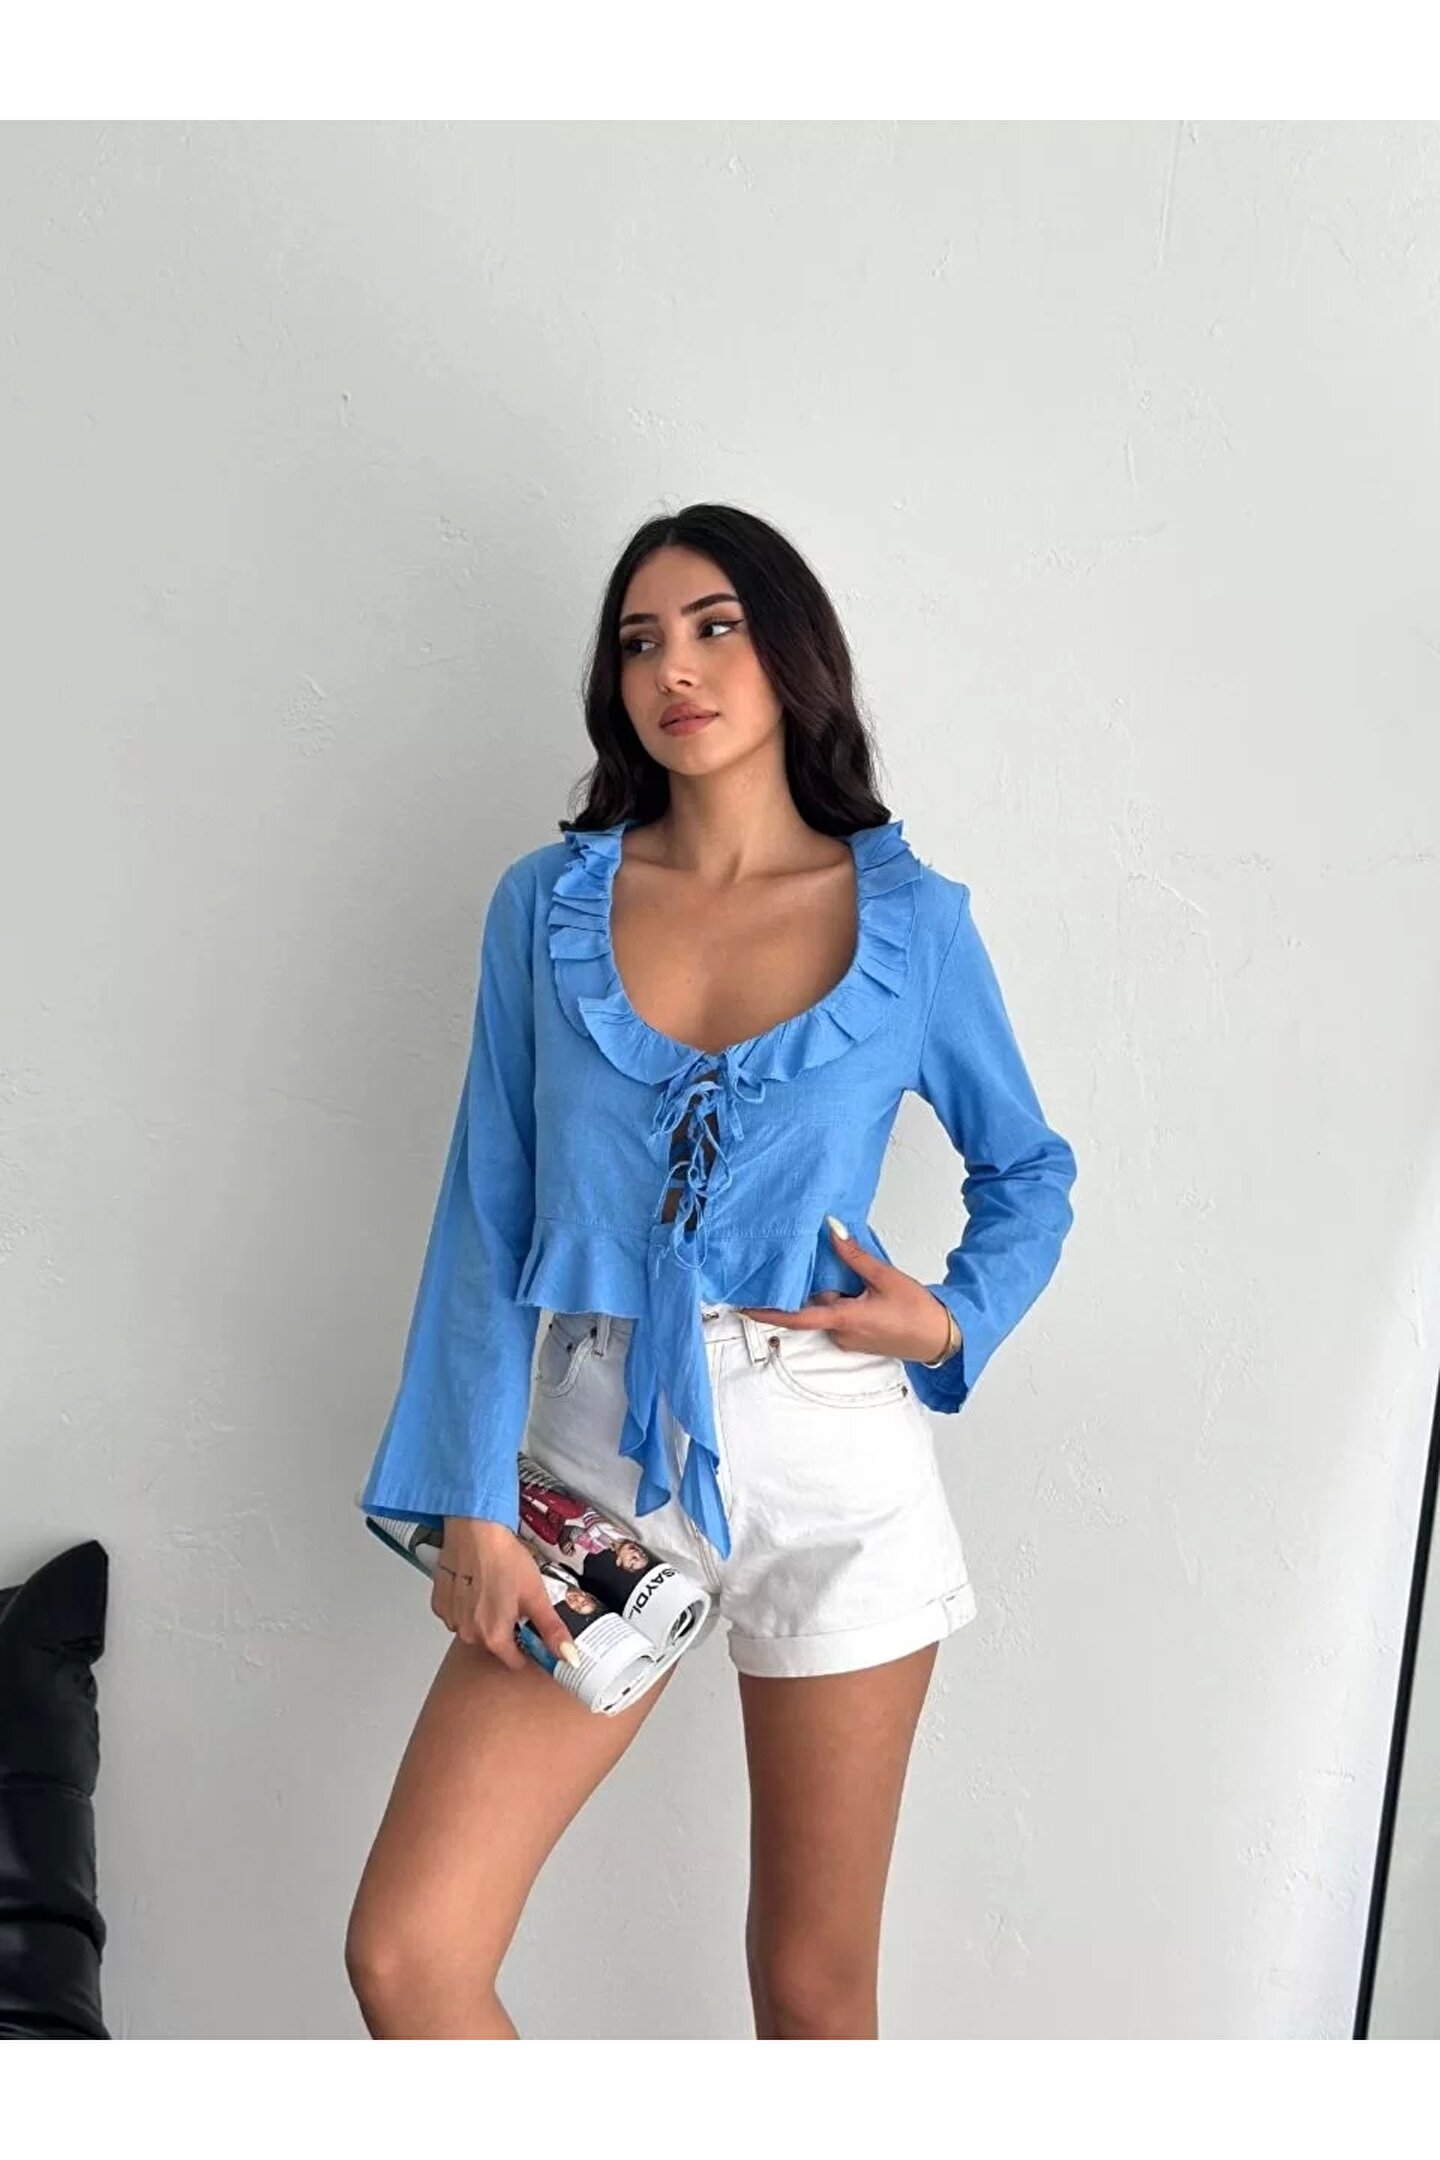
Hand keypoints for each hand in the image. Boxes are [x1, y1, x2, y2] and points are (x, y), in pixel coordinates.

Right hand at [433, 1518, 580, 1672]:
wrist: (474, 1528)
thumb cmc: (504, 1558)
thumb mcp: (536, 1595)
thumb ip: (552, 1630)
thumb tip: (569, 1657)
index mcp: (493, 1637)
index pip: (515, 1662)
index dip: (528, 1648)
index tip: (532, 1632)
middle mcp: (468, 1634)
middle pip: (495, 1645)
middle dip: (507, 1629)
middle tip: (515, 1600)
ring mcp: (450, 1619)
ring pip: (475, 1629)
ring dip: (486, 1617)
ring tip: (495, 1589)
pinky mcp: (439, 1603)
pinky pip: (458, 1615)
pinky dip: (467, 1605)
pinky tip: (476, 1585)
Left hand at [738, 1216, 958, 1364]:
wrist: (942, 1338)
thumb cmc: (917, 1312)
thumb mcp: (884, 1277)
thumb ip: (855, 1255)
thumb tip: (832, 1230)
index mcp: (843, 1319)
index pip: (795, 1317)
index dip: (767, 1311)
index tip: (743, 1305)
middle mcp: (841, 1333)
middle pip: (812, 1307)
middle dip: (808, 1288)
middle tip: (801, 1264)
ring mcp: (850, 1339)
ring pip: (828, 1310)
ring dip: (830, 1293)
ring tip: (843, 1272)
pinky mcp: (859, 1339)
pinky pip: (840, 1317)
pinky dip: (841, 1300)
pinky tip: (857, 1286)